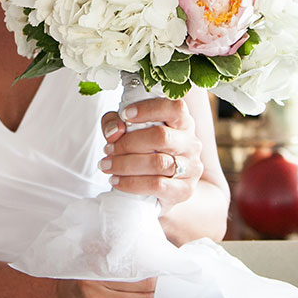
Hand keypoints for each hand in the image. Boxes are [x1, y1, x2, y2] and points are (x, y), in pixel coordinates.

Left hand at [100, 95, 202, 211]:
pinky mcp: (185, 190)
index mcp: (182, 122)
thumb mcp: (127, 130)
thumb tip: (114, 132)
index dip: (148, 109)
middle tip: (108, 149)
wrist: (163, 187)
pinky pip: (157, 185)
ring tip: (107, 166)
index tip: (125, 114)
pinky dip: (131, 183)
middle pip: (161, 137)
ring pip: (158, 163)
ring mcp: (191, 167)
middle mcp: (191, 143)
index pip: (174, 108)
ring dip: (126, 164)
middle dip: (128, 143)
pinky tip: (116, 181)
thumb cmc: (145, 151)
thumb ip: (115, 123)